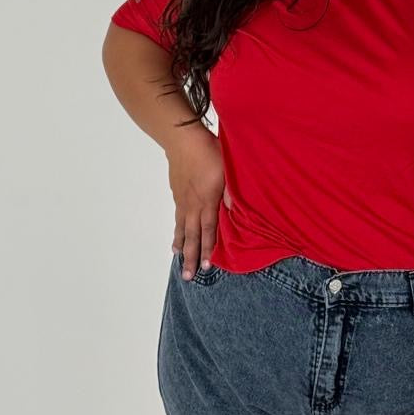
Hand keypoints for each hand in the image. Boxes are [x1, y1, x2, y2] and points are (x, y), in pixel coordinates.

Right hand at [166, 131, 226, 277]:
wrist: (183, 138)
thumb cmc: (210, 151)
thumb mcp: (228, 170)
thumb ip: (233, 193)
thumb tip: (237, 212)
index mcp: (207, 201)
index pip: (208, 231)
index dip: (207, 250)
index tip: (206, 268)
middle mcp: (192, 204)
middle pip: (191, 235)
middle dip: (190, 257)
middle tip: (187, 276)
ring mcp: (182, 198)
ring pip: (181, 226)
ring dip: (180, 244)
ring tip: (177, 258)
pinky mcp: (177, 190)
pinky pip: (177, 214)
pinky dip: (176, 227)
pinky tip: (176, 232)